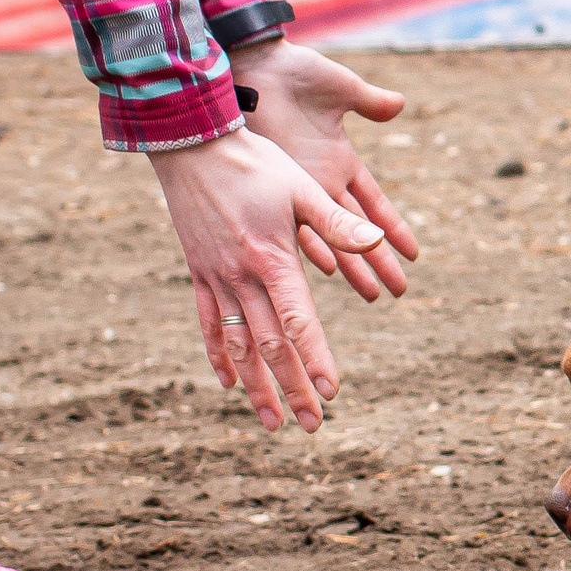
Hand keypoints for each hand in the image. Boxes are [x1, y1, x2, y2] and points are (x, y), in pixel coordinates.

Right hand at [150, 128, 385, 432]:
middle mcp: (242, 278)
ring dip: (257, 386)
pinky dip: (220, 355)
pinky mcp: (200, 273)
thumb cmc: (256, 163)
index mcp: (273, 261)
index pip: (299, 323)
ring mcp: (217, 279)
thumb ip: (338, 223)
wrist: (191, 145)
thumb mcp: (303, 188)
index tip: (332, 392)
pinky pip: (209, 323)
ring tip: (273, 423)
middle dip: (293, 388)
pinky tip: (230, 383)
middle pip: (271, 346)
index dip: (316, 359)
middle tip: (313, 425)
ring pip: (239, 345)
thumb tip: (379, 242)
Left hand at [229, 39, 419, 298]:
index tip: (413, 254)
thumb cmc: (294, 73)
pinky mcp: (272, 186)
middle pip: (358, 232)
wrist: (249, 67)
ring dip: (352, 266)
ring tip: (369, 293)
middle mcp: (321, 182)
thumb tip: (398, 105)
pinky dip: (312, 249)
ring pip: (331, 237)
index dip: (394, 229)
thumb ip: (369, 101)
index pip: (375, 204)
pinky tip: (327, 272)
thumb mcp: (340, 87)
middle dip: (380, 262)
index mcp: (341, 160)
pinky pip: (294, 226)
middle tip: (398, 292)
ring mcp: (296, 188)